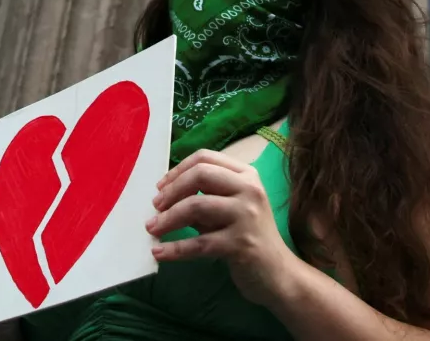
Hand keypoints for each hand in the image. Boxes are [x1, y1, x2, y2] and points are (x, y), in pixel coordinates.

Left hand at [146, 149, 298, 305]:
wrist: (277, 272)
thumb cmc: (248, 236)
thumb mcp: (228, 209)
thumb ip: (204, 196)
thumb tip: (164, 196)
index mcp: (246, 175)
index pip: (205, 158)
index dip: (177, 171)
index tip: (161, 188)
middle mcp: (249, 189)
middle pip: (200, 174)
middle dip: (171, 190)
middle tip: (155, 207)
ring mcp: (247, 215)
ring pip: (196, 205)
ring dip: (167, 218)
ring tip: (152, 229)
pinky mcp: (240, 243)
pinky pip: (198, 243)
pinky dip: (174, 249)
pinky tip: (159, 252)